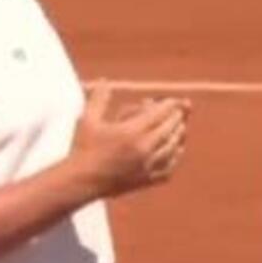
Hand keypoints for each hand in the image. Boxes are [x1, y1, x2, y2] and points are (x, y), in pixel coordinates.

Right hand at [71, 82, 191, 195]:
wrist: (80, 181)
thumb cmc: (82, 148)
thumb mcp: (88, 119)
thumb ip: (99, 98)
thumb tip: (104, 80)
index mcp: (132, 131)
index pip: (159, 114)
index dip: (168, 105)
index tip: (172, 101)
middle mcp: (143, 148)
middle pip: (169, 129)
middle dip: (176, 119)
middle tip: (180, 112)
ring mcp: (146, 166)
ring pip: (172, 149)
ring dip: (178, 136)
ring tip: (181, 129)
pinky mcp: (145, 180)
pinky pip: (167, 169)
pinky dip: (174, 159)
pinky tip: (175, 153)